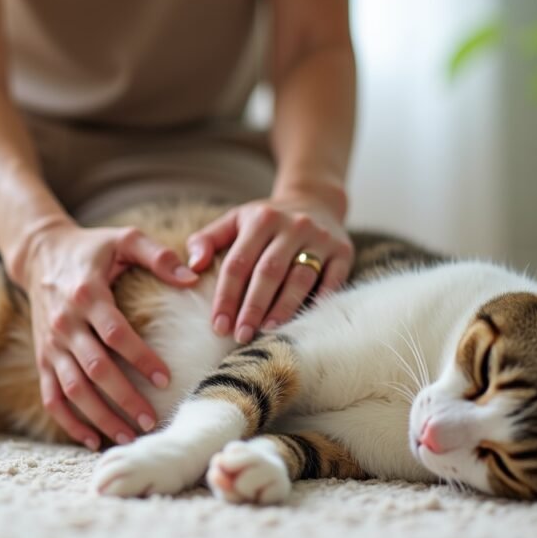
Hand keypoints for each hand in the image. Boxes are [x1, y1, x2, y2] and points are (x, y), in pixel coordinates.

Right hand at [20, 220, 198, 449]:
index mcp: (87, 295)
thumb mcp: (124, 238)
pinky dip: (68, 422)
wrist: (41, 254)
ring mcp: (50, 345)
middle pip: (94, 369)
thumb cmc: (92, 248)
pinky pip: (52, 397)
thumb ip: (158, 255)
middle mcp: (65, 324)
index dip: (140, 358)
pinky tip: (92, 440)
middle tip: (152, 420)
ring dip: (99, 417)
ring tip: (129, 436)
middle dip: (124, 398)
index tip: (166, 378)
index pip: (115, 334)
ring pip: (73, 389)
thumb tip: (193, 276)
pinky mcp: (42, 358)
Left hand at [186, 194, 352, 343]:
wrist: (316, 201)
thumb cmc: (266, 221)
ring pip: (300, 278)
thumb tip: (192, 266)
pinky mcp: (343, 251)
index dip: (226, 296)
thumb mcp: (235, 220)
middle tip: (240, 336)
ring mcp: (320, 238)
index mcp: (261, 219)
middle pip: (268, 272)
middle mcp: (292, 225)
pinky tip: (305, 323)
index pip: (238, 263)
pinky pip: (332, 281)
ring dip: (283, 308)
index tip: (218, 325)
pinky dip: (319, 302)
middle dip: (253, 307)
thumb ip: (207, 240)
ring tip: (268, 333)